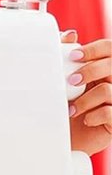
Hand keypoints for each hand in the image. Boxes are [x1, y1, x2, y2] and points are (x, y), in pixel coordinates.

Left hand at [62, 30, 111, 155]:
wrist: (69, 140)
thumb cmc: (68, 108)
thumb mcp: (66, 84)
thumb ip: (69, 59)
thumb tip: (70, 34)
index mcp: (107, 69)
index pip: (110, 48)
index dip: (95, 49)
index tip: (74, 55)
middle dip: (90, 71)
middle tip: (72, 82)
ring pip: (108, 90)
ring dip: (85, 100)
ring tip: (72, 109)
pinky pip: (110, 112)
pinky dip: (93, 116)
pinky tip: (85, 119)